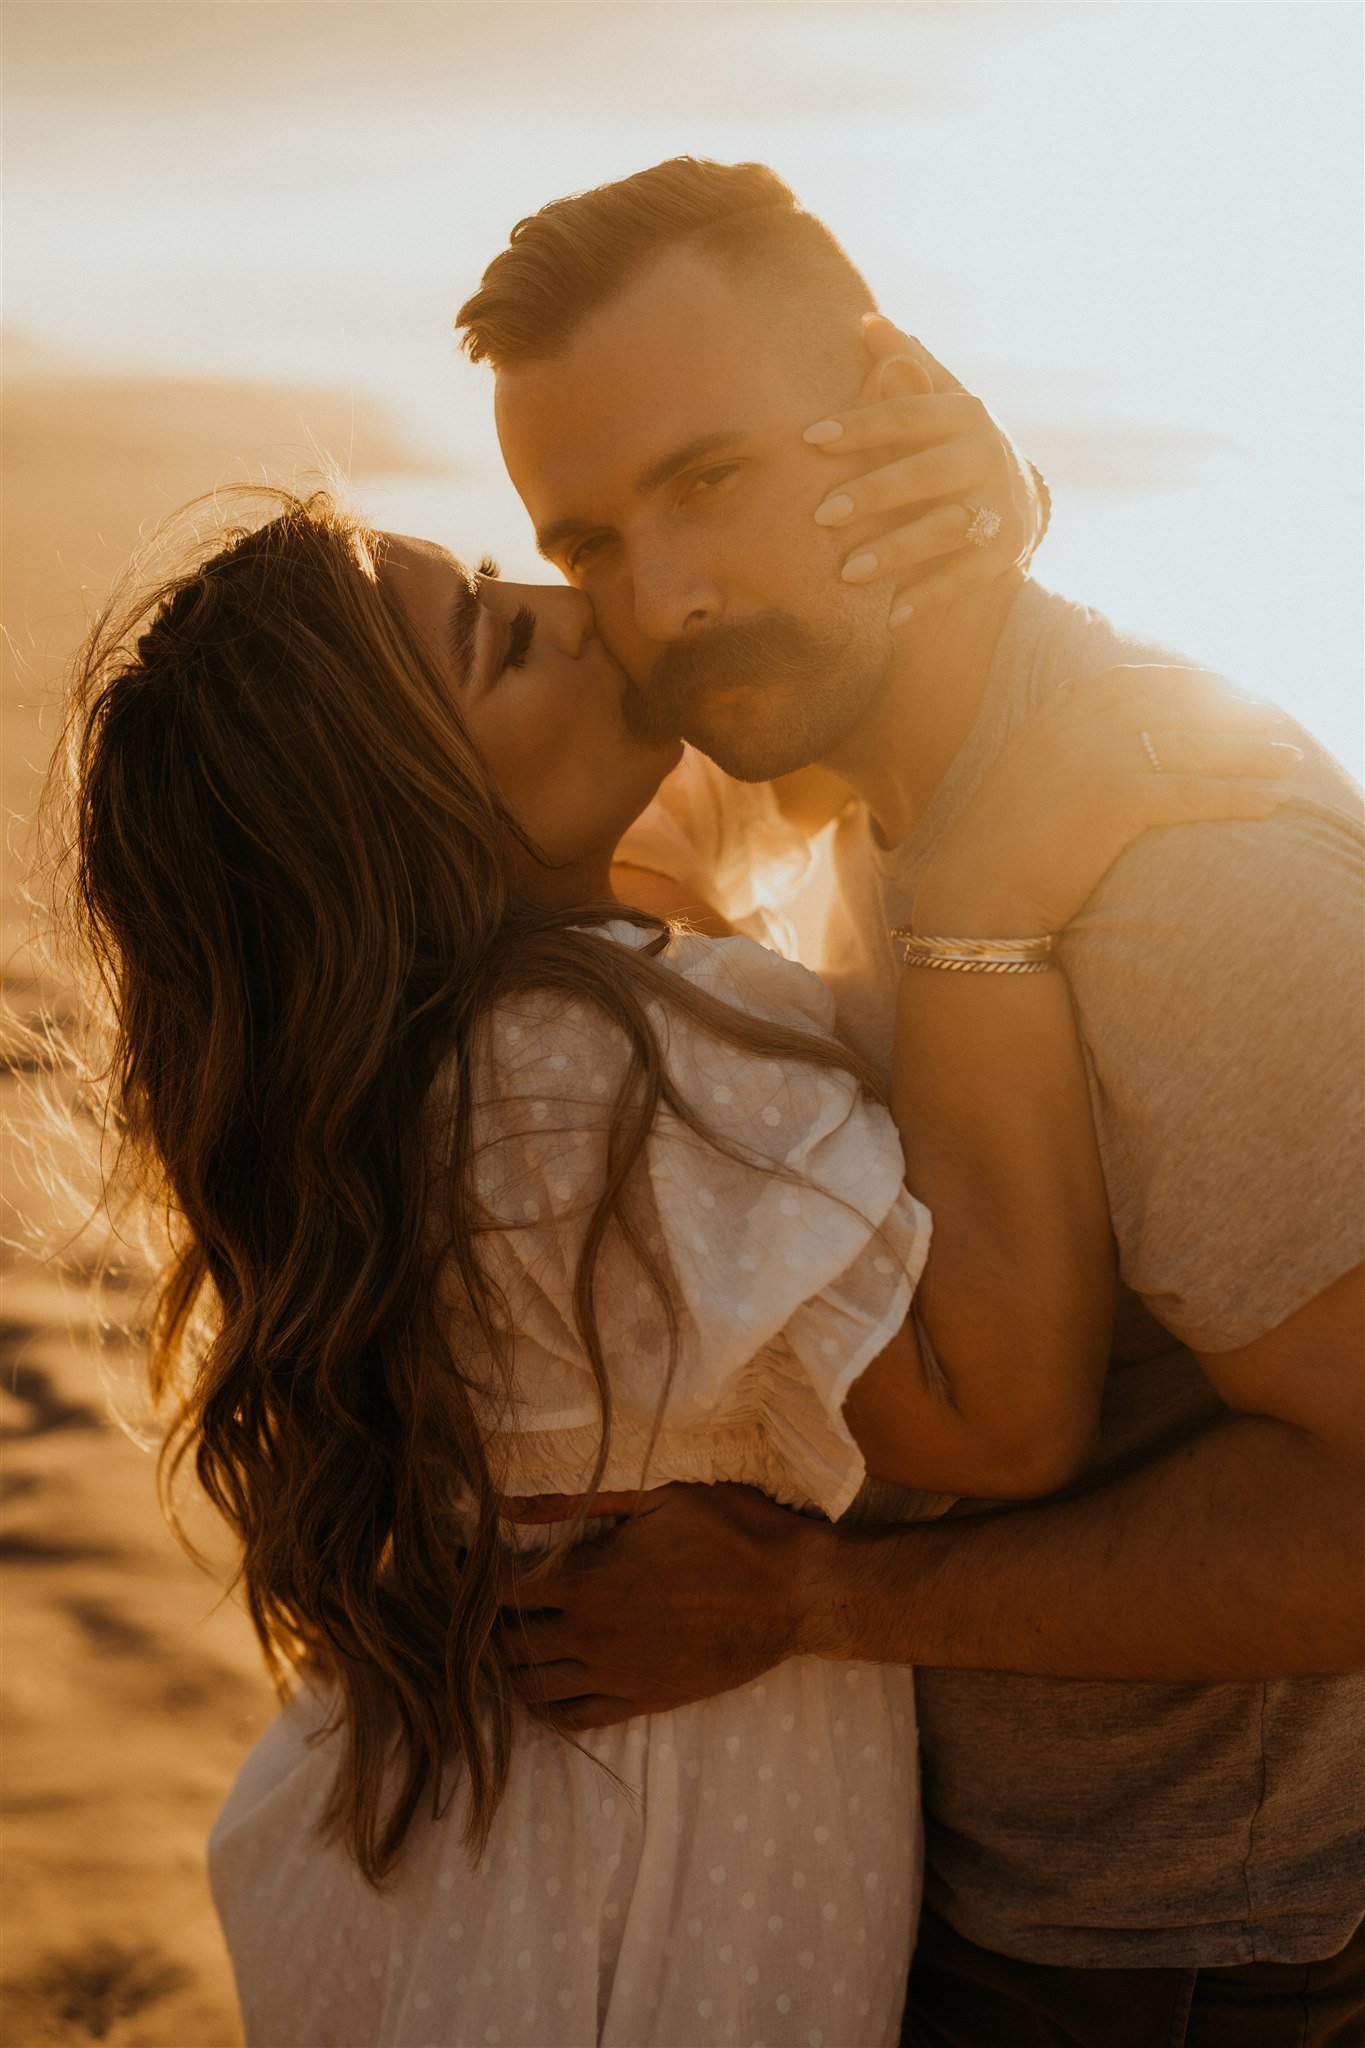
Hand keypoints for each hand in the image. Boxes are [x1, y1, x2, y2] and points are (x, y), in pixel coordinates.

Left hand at [492, 1482, 821, 1730]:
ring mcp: (618, 1676)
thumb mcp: (657, 1496)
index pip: (499, 1590)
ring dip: (507, 1667)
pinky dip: (545, 1706)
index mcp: (590, 1581)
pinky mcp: (644, 1701)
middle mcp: (593, 1636)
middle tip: (476, 1608)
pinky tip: (540, 1684)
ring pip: (531, 1688)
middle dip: (481, 1625)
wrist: (794, 1593)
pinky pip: (574, 1719)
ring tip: (504, 1642)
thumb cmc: (730, 1530)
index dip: (470, 1579)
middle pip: (505, 1645)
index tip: (458, 1567)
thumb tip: (503, 1501)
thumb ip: (576, 1501)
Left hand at [805, 315, 1044, 621]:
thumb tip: (867, 321)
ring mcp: (997, 507)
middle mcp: (985, 457)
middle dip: (873, 494)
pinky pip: (962, 578)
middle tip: (821, 514)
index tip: (810, 439)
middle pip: (923, 475)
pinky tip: (890, 616)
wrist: (1023, 497)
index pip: (905, 416)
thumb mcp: (941, 400)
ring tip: (847, 572)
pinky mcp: (1002, 554)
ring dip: (896, 552)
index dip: (860, 425)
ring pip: (943, 529)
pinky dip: (928, 597)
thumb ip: (906, 365)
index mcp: (963, 414)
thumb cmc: (955, 442)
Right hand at [913, 665, 1301, 938]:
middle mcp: (1076, 725)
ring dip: (1248, 752)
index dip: (1186, 684)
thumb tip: (1083, 713)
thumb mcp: (1021, 776)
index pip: (1134, 681)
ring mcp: (1096, 758)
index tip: (1222, 693)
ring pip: (1193, 747)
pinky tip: (1270, 804)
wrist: (974, 896)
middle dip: (1230, 710)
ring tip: (1287, 761)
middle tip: (1270, 721)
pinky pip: (1192, 793)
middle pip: (1174, 706)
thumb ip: (1055, 741)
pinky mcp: (1115, 801)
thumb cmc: (997, 851)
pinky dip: (1237, 797)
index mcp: (1053, 715)